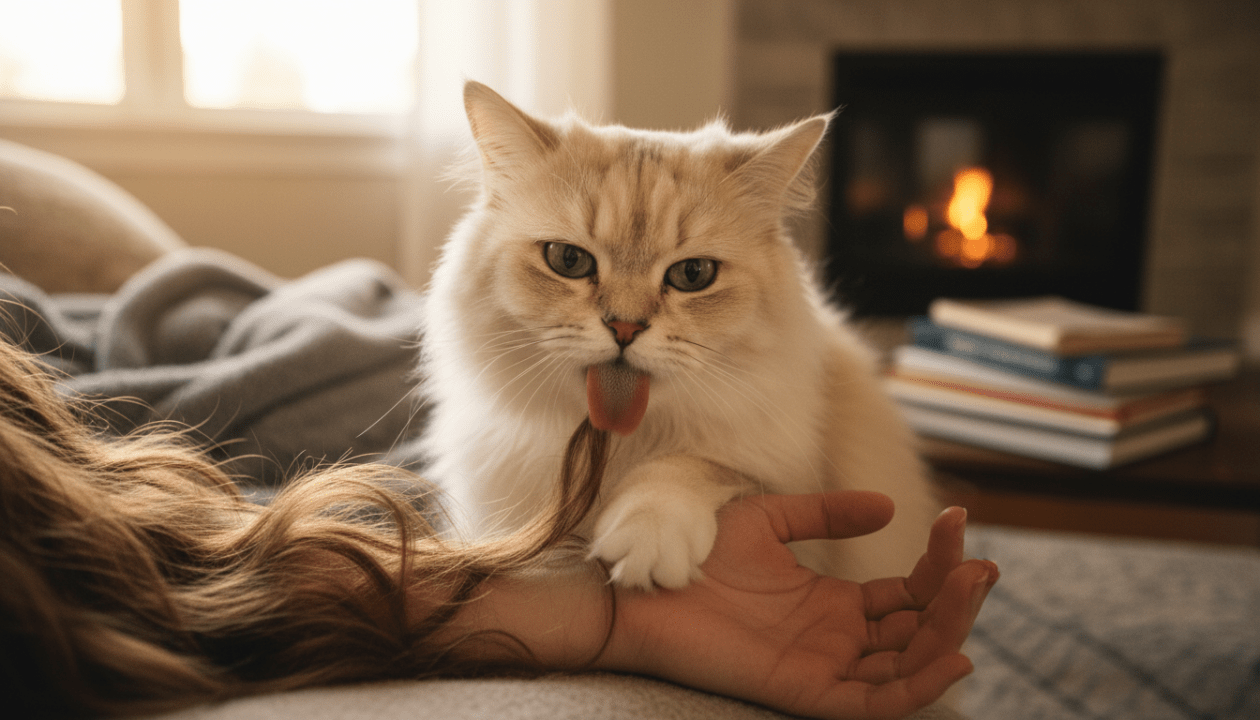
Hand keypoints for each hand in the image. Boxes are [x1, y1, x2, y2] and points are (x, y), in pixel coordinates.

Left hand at [602, 491, 997, 719]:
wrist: (649, 581)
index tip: (958, 520)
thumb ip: (826, 513)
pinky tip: (953, 656)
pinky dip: (920, 687)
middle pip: (920, 630)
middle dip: (958, 599)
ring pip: (910, 665)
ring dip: (950, 632)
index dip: (941, 563)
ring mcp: (827, 666)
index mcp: (834, 604)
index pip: (909, 593)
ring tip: (971, 587)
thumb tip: (891, 506)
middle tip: (982, 563)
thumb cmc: (697, 553)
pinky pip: (878, 703)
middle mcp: (839, 639)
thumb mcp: (770, 521)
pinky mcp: (809, 691)